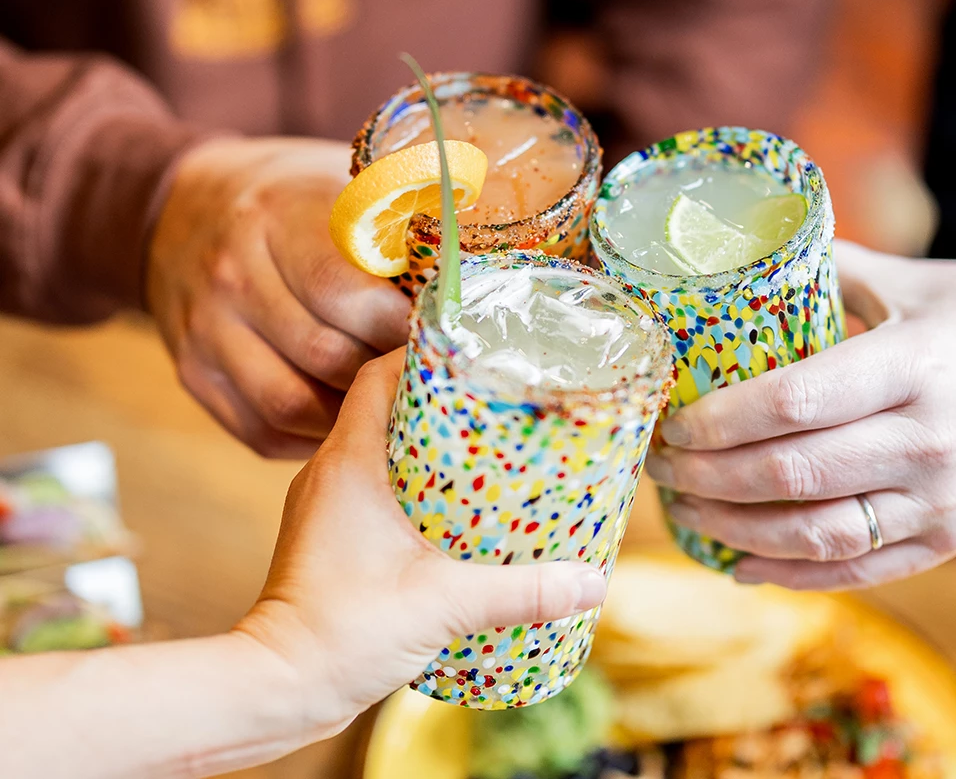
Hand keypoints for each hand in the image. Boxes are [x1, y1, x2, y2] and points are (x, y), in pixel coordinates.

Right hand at [147, 137, 411, 457]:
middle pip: (325, 356)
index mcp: (277, 219)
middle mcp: (233, 277)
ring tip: (394, 407)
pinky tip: (348, 423)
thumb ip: (401, 218)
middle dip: (385, 375)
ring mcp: (204, 331)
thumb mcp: (339, 181)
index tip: (443, 337)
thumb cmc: (291, 198)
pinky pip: (262, 428)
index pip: (344, 292)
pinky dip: (312, 437)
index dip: (398, 326)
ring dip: (351, 417)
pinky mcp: (194, 375)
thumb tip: (481, 262)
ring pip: (291, 404)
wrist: (179, 206)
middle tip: (432, 380)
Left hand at [234, 350, 607, 729]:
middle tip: (498, 404)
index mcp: (348, 463)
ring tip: (488, 452)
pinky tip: (457, 511)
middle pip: (387, 407)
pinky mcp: (332, 539)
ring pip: (381, 450)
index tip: (472, 354)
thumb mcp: (445, 604)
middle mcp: (330, 474)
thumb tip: (593, 582)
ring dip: (429, 445)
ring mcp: (327, 507)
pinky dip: (415, 485)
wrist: (277, 688)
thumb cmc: (341, 635)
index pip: (377, 375)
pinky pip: (376, 488)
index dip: (421, 353)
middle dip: (441, 400)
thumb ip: (524, 591)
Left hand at [645, 241, 955, 588]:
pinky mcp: (949, 542)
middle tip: (659, 463)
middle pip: (792, 473)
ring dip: (733, 529)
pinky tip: (738, 560)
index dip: (720, 419)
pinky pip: (856, 570)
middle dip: (706, 475)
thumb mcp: (915, 281)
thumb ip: (825, 271)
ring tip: (683, 510)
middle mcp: (929, 441)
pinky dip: (788, 572)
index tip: (673, 419)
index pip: (796, 400)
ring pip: (816, 534)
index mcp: (915, 365)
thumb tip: (736, 257)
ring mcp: (941, 502)